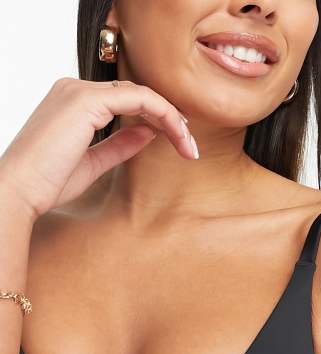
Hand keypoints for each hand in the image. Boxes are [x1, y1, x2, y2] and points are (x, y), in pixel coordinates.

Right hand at [0, 77, 197, 222]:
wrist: (20, 189)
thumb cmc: (48, 182)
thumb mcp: (94, 162)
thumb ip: (120, 144)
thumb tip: (149, 132)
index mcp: (73, 102)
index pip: (125, 101)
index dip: (157, 119)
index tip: (180, 143)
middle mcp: (75, 89)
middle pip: (137, 95)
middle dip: (170, 119)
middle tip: (190, 146)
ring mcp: (80, 91)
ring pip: (142, 94)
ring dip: (172, 118)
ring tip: (188, 145)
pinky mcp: (87, 99)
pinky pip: (139, 98)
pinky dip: (164, 114)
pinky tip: (177, 134)